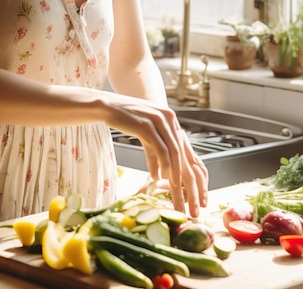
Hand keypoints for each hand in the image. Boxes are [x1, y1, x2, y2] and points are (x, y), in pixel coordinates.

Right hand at [104, 97, 207, 215]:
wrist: (107, 106)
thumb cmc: (125, 120)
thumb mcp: (144, 135)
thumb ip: (154, 152)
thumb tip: (157, 175)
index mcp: (171, 119)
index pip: (186, 149)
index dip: (192, 172)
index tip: (195, 193)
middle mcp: (169, 118)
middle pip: (183, 153)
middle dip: (188, 179)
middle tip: (189, 198)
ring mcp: (159, 120)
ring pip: (174, 152)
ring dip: (176, 174)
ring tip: (176, 190)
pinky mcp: (147, 125)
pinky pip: (161, 148)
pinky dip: (164, 164)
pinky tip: (162, 177)